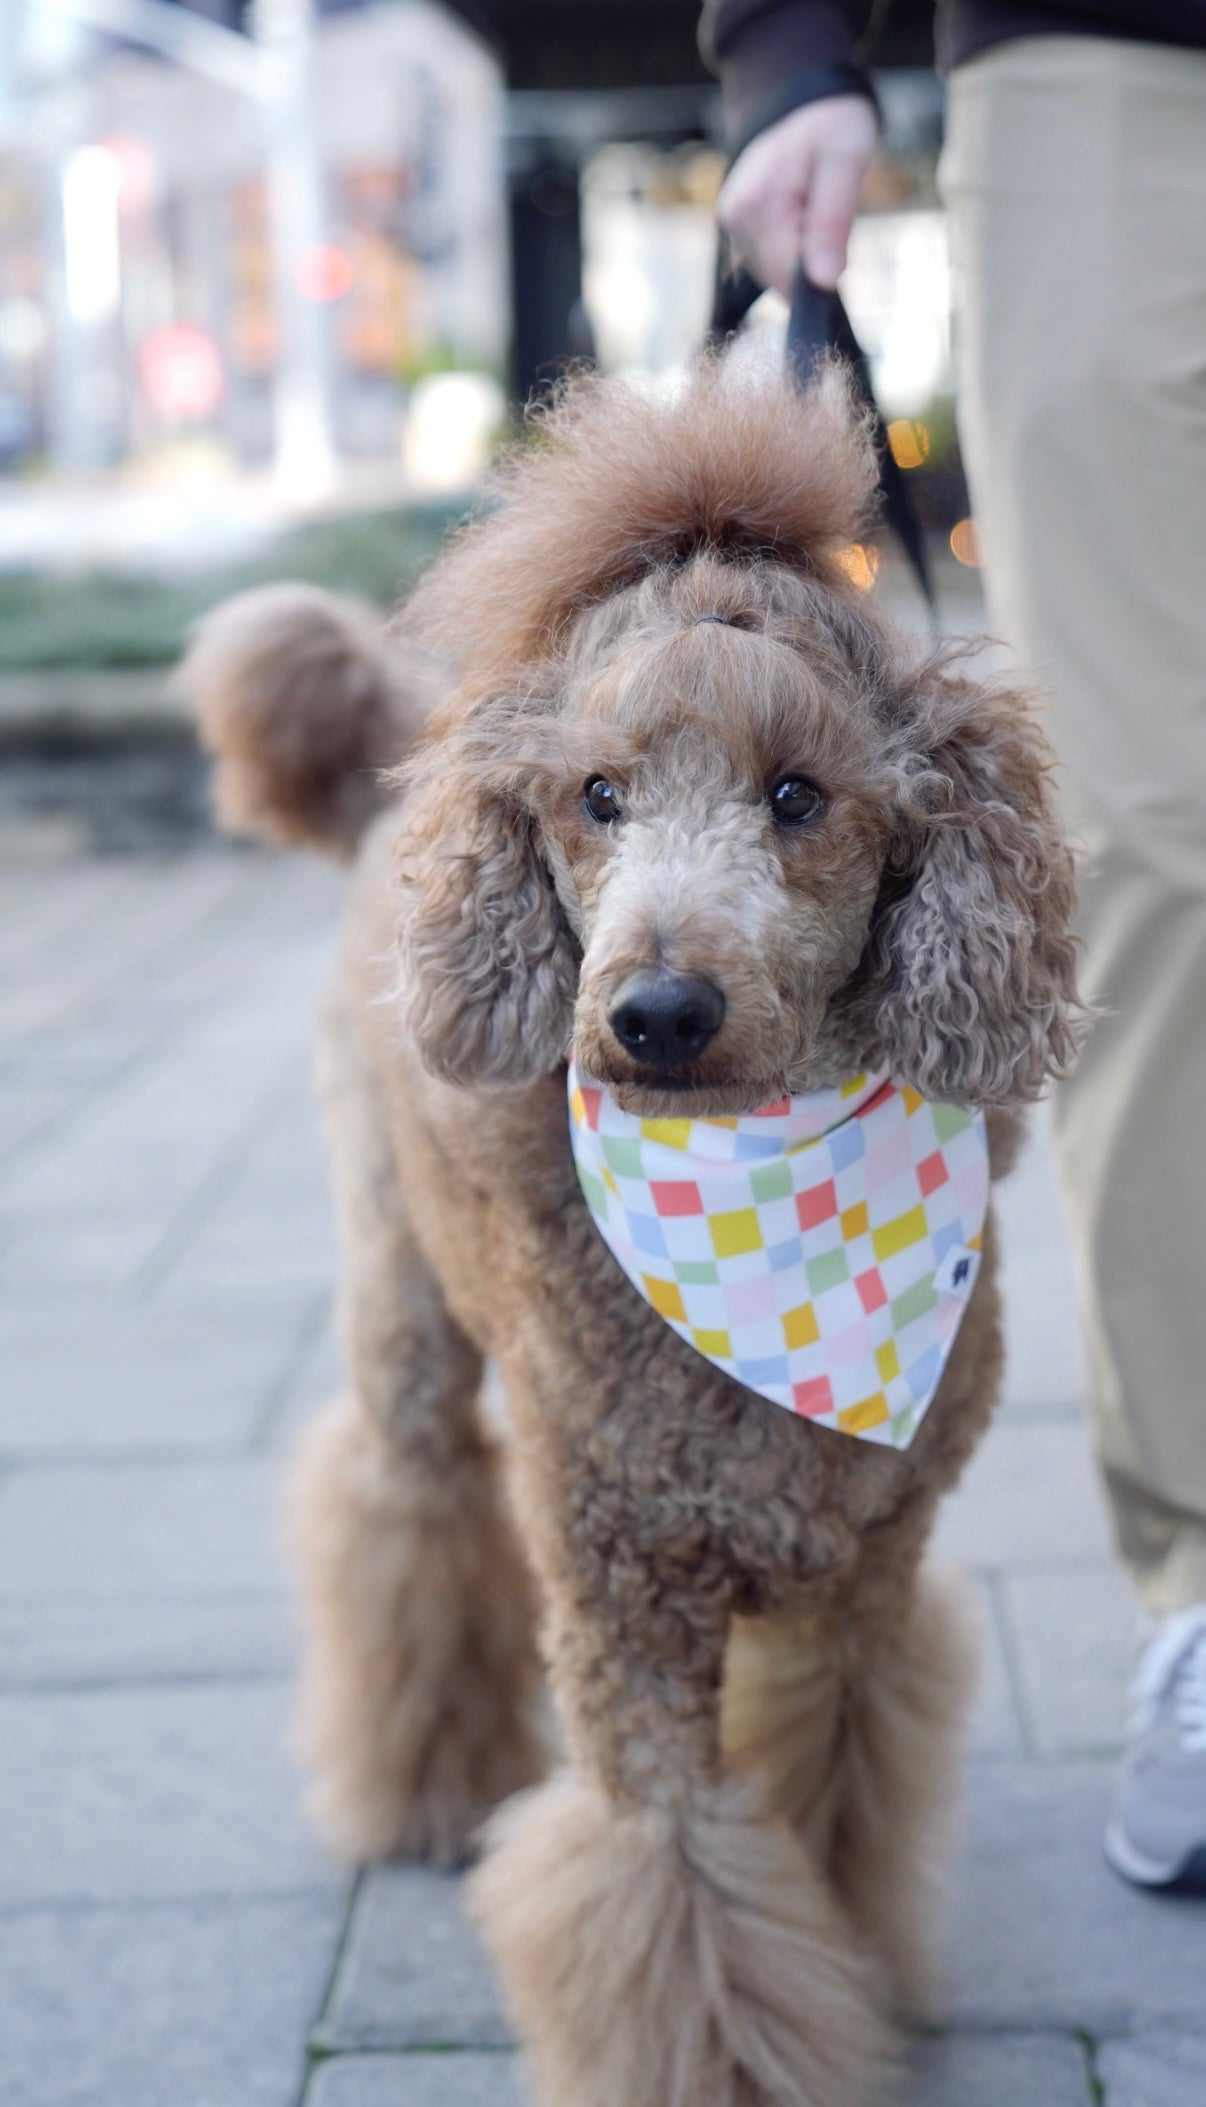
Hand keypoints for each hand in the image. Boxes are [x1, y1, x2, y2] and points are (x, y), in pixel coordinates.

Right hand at [717, 95, 878, 295]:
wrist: (800, 93)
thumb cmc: (829, 121)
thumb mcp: (845, 161)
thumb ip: (831, 223)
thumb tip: (823, 281)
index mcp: (758, 204)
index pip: (788, 278)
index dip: (821, 276)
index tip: (843, 250)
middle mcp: (735, 217)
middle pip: (780, 277)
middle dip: (813, 261)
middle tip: (831, 213)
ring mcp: (733, 221)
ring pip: (775, 271)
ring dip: (803, 254)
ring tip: (817, 206)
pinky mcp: (737, 224)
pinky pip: (769, 256)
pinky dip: (792, 246)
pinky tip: (802, 214)